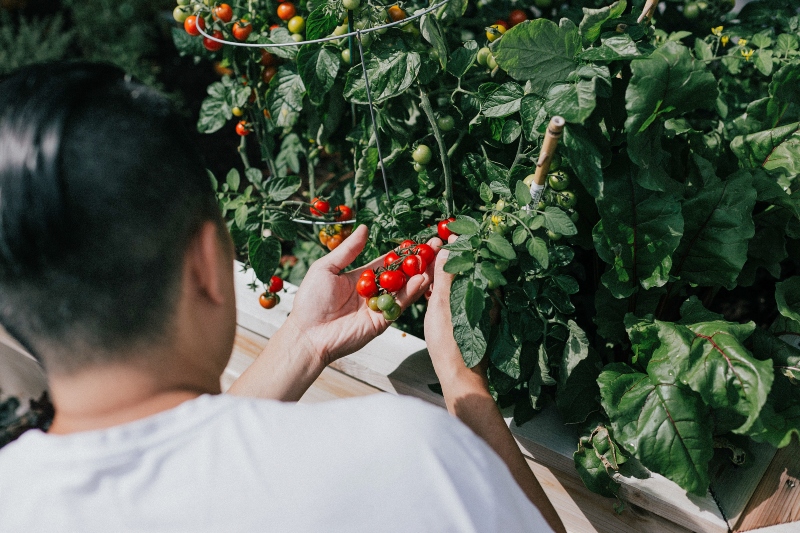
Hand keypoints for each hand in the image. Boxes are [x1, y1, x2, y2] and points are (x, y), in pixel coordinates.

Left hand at [288, 224, 440, 364]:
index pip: (387, 262)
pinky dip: (411, 292)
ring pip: (405, 288)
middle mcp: (374, 292)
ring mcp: (380, 306)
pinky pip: (399, 304)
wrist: (307, 333)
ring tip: (435, 260)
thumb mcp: (327, 268)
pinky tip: (422, 279)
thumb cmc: (311, 300)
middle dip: (418, 261)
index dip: (402, 252)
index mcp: (361, 278)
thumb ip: (348, 250)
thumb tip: (364, 227)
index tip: (419, 241)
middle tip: (436, 247)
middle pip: (401, 274)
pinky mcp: (382, 321)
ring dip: (420, 274)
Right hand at [424, 235, 488, 388]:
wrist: (459, 375)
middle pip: (469, 268)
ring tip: (430, 265)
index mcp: (483, 289)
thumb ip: (446, 275)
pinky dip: (448, 289)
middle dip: (454, 256)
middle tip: (435, 246)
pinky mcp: (473, 318)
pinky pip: (460, 295)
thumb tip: (449, 246)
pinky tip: (434, 290)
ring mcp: (480, 308)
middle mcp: (485, 296)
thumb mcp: (443, 304)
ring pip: (464, 282)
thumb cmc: (450, 342)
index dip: (461, 242)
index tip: (448, 231)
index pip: (474, 256)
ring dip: (449, 273)